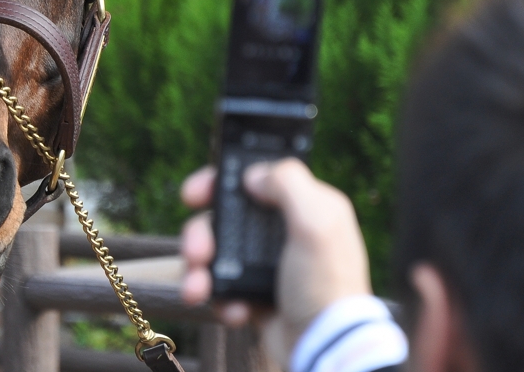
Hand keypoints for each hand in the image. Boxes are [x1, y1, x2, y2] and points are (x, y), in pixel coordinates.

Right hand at [179, 159, 371, 362]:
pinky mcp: (255, 292)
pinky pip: (221, 285)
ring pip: (216, 252)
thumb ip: (289, 182)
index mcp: (304, 207)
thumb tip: (254, 175)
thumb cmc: (328, 286)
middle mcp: (284, 231)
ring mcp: (267, 263)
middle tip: (195, 250)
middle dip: (201, 233)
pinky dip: (219, 296)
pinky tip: (235, 309)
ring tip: (197, 287)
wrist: (324, 348)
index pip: (254, 178)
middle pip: (225, 216)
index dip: (220, 182)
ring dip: (199, 268)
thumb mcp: (318, 222)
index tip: (195, 192)